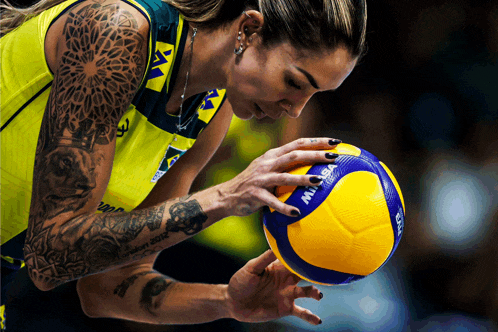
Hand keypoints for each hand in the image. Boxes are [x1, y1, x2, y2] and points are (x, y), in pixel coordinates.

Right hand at [220, 137, 339, 216]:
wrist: (227, 195)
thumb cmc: (253, 184)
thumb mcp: (267, 169)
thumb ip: (285, 166)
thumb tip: (312, 167)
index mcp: (272, 155)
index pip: (297, 144)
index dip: (316, 142)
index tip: (335, 142)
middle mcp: (267, 163)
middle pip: (294, 155)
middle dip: (315, 154)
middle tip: (334, 157)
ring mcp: (260, 178)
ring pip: (284, 176)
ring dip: (302, 179)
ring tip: (320, 181)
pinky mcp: (254, 194)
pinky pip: (272, 202)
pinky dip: (284, 207)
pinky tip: (297, 213)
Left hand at [226, 250, 322, 324]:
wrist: (233, 303)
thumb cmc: (240, 281)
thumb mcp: (251, 268)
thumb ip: (264, 259)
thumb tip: (276, 246)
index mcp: (279, 267)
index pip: (295, 258)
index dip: (305, 254)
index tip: (316, 248)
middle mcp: (287, 279)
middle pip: (305, 274)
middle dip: (316, 272)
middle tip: (327, 270)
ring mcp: (287, 294)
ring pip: (306, 292)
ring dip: (314, 293)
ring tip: (318, 295)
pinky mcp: (285, 308)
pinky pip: (301, 312)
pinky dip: (310, 316)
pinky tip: (318, 321)